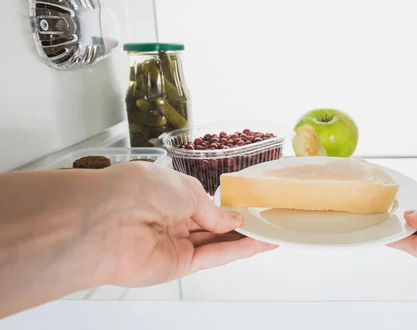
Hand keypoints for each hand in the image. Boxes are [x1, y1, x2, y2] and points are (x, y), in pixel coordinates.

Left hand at [92, 162, 276, 286]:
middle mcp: (169, 220)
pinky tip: (257, 244)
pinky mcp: (176, 266)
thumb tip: (232, 219)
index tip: (251, 207)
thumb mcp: (185, 188)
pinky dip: (236, 251)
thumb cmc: (137, 191)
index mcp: (166, 194)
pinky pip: (212, 257)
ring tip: (271, 232)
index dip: (227, 206)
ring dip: (244, 239)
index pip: (202, 203)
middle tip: (267, 221)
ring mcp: (173, 244)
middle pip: (211, 225)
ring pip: (215, 242)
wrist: (106, 220)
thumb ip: (212, 208)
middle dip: (239, 224)